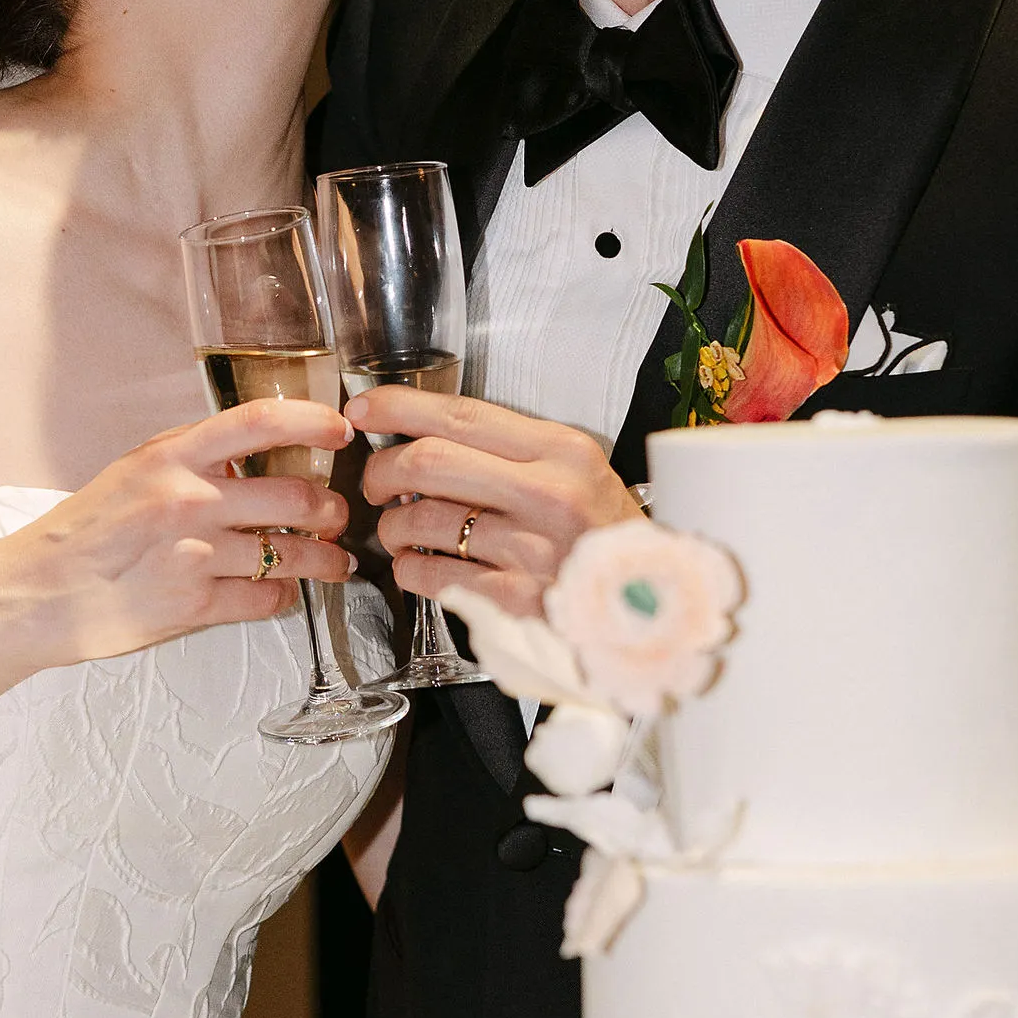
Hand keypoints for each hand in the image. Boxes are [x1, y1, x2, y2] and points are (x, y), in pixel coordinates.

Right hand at [0, 399, 355, 665]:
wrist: (36, 593)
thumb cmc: (83, 533)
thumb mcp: (133, 473)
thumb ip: (190, 461)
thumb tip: (247, 457)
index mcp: (171, 457)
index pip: (259, 423)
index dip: (311, 422)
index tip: (340, 432)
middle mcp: (187, 500)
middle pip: (294, 496)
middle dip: (330, 509)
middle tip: (337, 515)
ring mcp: (193, 554)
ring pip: (291, 553)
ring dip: (325, 559)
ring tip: (336, 562)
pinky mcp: (193, 605)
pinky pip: (265, 599)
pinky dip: (283, 596)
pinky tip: (281, 592)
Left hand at [350, 388, 640, 617]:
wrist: (654, 610)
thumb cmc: (603, 539)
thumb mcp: (577, 475)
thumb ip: (512, 452)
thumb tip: (424, 436)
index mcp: (563, 452)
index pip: (462, 414)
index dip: (398, 408)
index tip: (362, 411)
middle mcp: (549, 495)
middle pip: (429, 461)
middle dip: (383, 469)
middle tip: (376, 483)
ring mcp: (532, 550)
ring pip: (422, 520)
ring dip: (393, 525)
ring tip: (399, 530)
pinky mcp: (515, 602)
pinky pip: (431, 574)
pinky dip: (408, 568)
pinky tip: (416, 566)